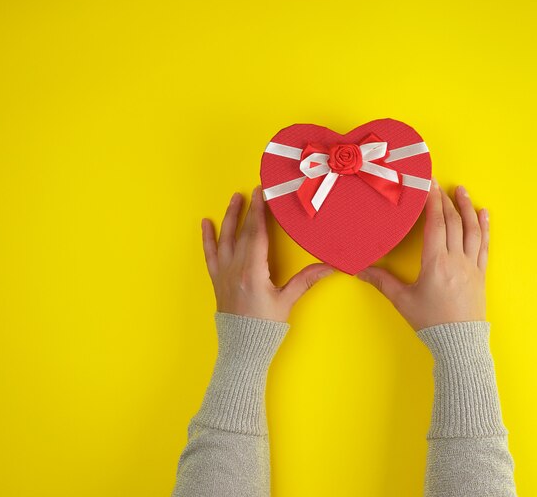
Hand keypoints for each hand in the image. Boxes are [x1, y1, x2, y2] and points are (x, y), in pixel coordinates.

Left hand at [201, 185, 334, 322]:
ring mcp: (223, 273)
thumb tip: (331, 266)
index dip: (260, 211)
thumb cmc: (265, 326)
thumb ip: (306, 281)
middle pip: (242, 232)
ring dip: (229, 217)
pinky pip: (210, 254)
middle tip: (253, 190)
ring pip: (224, 238)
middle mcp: (235, 268)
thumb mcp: (287, 302)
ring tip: (234, 199)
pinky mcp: (217, 279)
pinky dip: (206, 238)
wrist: (242, 347)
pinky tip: (205, 224)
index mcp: (253, 271)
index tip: (262, 193)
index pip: (256, 234)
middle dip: (248, 209)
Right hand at [356, 177, 489, 330]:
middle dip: (445, 200)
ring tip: (461, 190)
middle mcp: (457, 260)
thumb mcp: (402, 300)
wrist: (459, 342)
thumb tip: (358, 270)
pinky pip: (484, 245)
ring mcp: (472, 266)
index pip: (436, 224)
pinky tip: (483, 214)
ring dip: (467, 207)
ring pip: (472, 229)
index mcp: (436, 263)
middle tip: (438, 183)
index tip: (427, 185)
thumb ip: (381, 281)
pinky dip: (484, 227)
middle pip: (453, 222)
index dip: (432, 202)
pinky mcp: (480, 274)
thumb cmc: (430, 321)